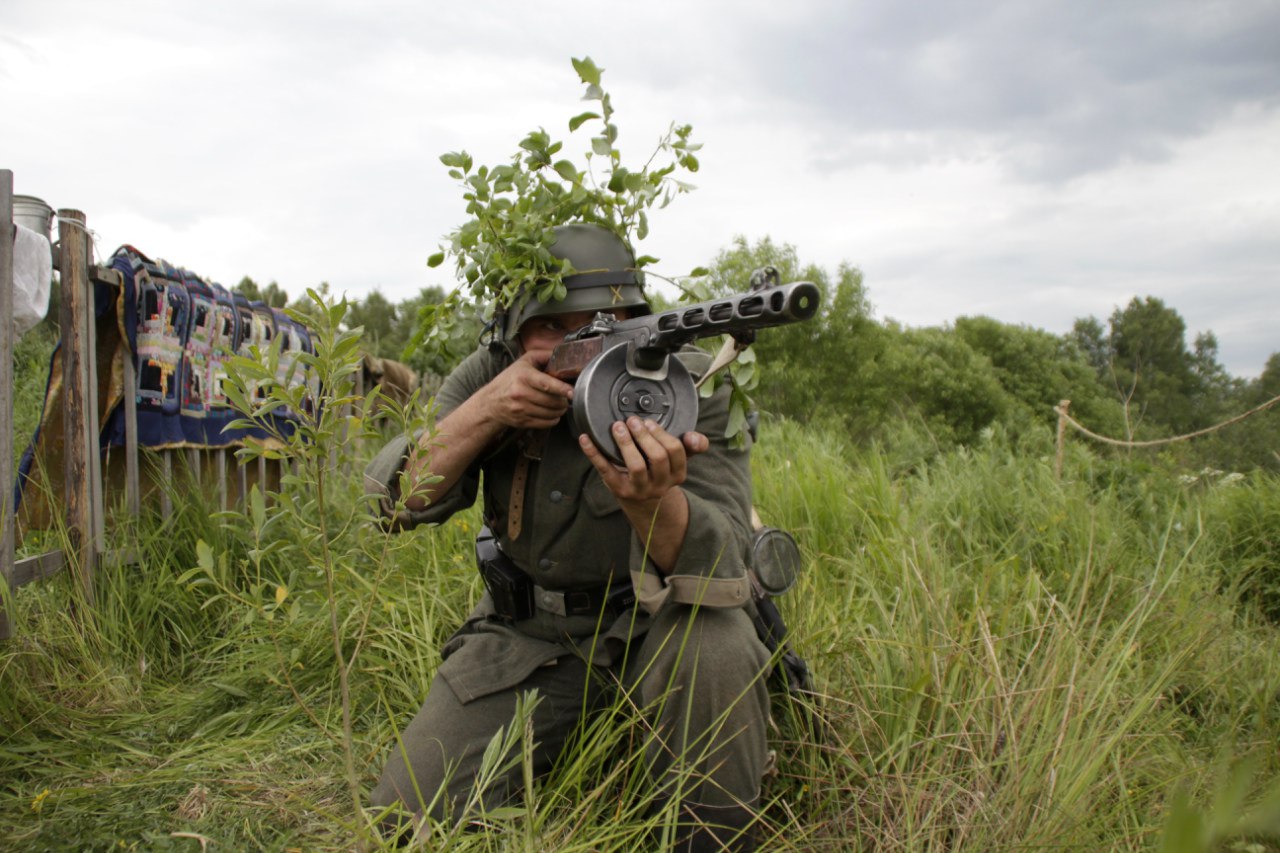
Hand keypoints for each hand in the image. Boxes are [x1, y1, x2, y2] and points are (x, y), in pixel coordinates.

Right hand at [481, 350, 573, 429]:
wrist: (491, 402)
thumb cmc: (510, 380)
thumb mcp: (523, 362)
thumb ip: (543, 355)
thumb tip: (562, 353)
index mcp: (523, 376)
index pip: (546, 384)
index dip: (561, 389)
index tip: (572, 392)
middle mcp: (521, 393)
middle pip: (552, 401)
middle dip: (564, 400)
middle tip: (566, 397)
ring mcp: (521, 409)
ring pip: (551, 413)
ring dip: (560, 410)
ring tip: (560, 405)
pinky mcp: (522, 421)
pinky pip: (545, 423)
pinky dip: (553, 420)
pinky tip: (553, 413)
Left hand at [579, 417, 708, 508]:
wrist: (642, 501)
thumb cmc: (657, 471)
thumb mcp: (675, 461)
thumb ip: (689, 446)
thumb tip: (696, 437)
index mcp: (677, 475)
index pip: (676, 452)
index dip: (663, 434)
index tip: (650, 421)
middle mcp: (660, 485)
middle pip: (657, 458)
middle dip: (645, 436)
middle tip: (633, 420)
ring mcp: (639, 489)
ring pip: (636, 467)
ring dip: (625, 444)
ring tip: (617, 427)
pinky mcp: (619, 490)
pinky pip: (606, 470)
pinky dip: (593, 453)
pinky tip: (585, 439)